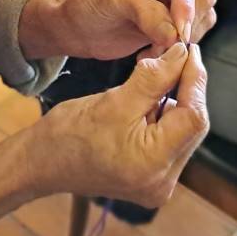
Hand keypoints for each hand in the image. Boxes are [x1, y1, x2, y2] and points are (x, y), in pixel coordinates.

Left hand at [19, 0, 216, 61]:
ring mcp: (173, 1)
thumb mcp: (112, 0)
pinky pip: (191, 36)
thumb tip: (175, 35)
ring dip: (183, 39)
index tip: (181, 30)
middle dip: (190, 23)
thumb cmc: (88, 4)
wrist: (77, 28)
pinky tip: (151, 53)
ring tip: (152, 50)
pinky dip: (177, 49)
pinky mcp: (173, 23)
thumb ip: (146, 14)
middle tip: (169, 44)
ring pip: (202, 18)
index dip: (186, 4)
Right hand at [29, 42, 208, 205]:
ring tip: (160, 74)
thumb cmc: (68, 135)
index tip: (190, 52)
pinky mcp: (150, 177)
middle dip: (186, 90)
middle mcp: (162, 182)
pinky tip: (150, 97)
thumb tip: (182, 55)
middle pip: (192, 126)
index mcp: (152, 166)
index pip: (193, 118)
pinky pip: (169, 140)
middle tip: (178, 56)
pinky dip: (163, 115)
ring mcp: (157, 183)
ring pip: (182, 131)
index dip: (195, 82)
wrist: (41, 163)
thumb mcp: (114, 100)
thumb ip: (153, 78)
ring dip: (175, 100)